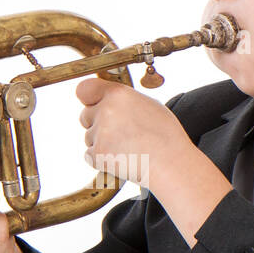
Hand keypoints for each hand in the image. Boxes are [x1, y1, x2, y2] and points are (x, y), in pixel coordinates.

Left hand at [75, 77, 187, 191]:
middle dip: (96, 123)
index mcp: (118, 94)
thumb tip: (110, 99)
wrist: (169, 163)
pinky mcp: (98, 153)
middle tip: (119, 133)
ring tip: (127, 147)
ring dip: (101, 142)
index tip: (91, 104)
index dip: (87, 98)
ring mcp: (100, 133)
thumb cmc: (165, 136)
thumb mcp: (149, 105)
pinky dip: (101, 159)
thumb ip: (123, 100)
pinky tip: (122, 158)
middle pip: (85, 115)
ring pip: (89, 137)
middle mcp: (106, 110)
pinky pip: (89, 155)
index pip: (84, 89)